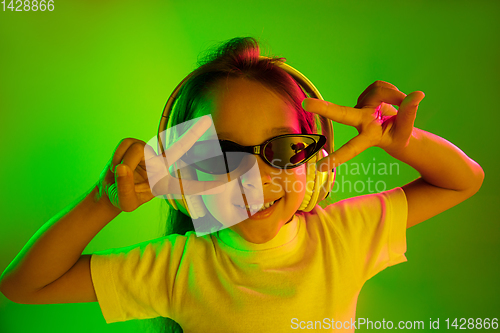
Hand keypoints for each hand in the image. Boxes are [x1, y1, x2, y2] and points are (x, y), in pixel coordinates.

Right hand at [97, 115, 225, 211]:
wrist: (109, 191)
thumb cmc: (123, 198)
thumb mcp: (126, 202)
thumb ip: (124, 187)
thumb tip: (122, 167)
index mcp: (166, 182)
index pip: (191, 183)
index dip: (209, 181)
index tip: (230, 173)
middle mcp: (161, 164)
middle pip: (180, 147)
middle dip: (193, 134)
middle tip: (207, 120)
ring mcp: (149, 153)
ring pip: (138, 150)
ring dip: (123, 164)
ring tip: (120, 175)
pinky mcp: (135, 143)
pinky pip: (125, 145)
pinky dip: (116, 157)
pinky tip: (117, 165)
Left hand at [301, 80, 424, 170]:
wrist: (399, 130)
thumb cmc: (401, 136)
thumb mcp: (408, 130)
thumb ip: (410, 113)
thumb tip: (417, 95)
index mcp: (368, 137)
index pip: (352, 148)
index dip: (338, 156)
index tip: (321, 166)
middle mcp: (360, 121)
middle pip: (342, 113)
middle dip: (324, 108)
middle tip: (305, 103)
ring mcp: (360, 107)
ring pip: (378, 91)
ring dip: (394, 95)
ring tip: (402, 103)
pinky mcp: (365, 96)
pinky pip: (380, 86)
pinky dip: (392, 91)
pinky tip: (394, 99)